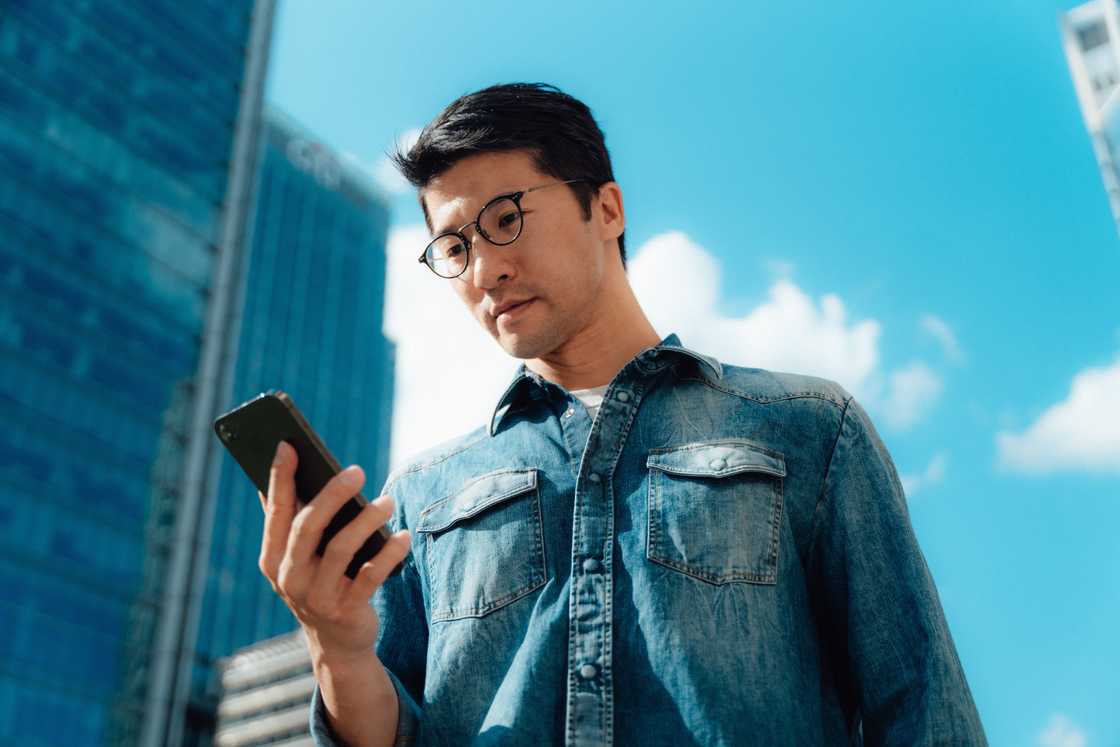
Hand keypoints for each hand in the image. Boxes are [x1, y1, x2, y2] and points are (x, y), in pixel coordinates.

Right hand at [257, 441, 411, 663]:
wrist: (337, 644)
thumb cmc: (320, 583)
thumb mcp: (298, 558)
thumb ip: (289, 522)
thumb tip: (279, 473)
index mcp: (273, 558)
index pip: (276, 511)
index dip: (280, 478)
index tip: (288, 445)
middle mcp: (289, 577)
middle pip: (308, 527)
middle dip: (331, 495)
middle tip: (356, 470)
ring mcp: (316, 596)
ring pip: (341, 549)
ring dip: (366, 520)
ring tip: (388, 501)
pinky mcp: (346, 611)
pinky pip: (370, 576)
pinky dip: (389, 554)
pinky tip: (404, 535)